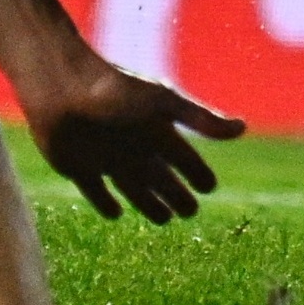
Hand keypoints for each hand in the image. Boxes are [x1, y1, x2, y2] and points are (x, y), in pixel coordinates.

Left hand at [25, 57, 243, 223]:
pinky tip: (116, 214)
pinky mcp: (79, 167)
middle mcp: (134, 145)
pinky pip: (97, 192)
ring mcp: (107, 157)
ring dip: (149, 203)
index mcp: (157, 130)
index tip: (210, 187)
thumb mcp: (162, 104)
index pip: (185, 158)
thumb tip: (243, 129)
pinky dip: (106, 204)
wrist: (60, 85)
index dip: (198, 173)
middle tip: (191, 213)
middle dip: (178, 194)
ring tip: (164, 219)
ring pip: (135, 188)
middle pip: (162, 177)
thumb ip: (200, 119)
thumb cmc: (115, 91)